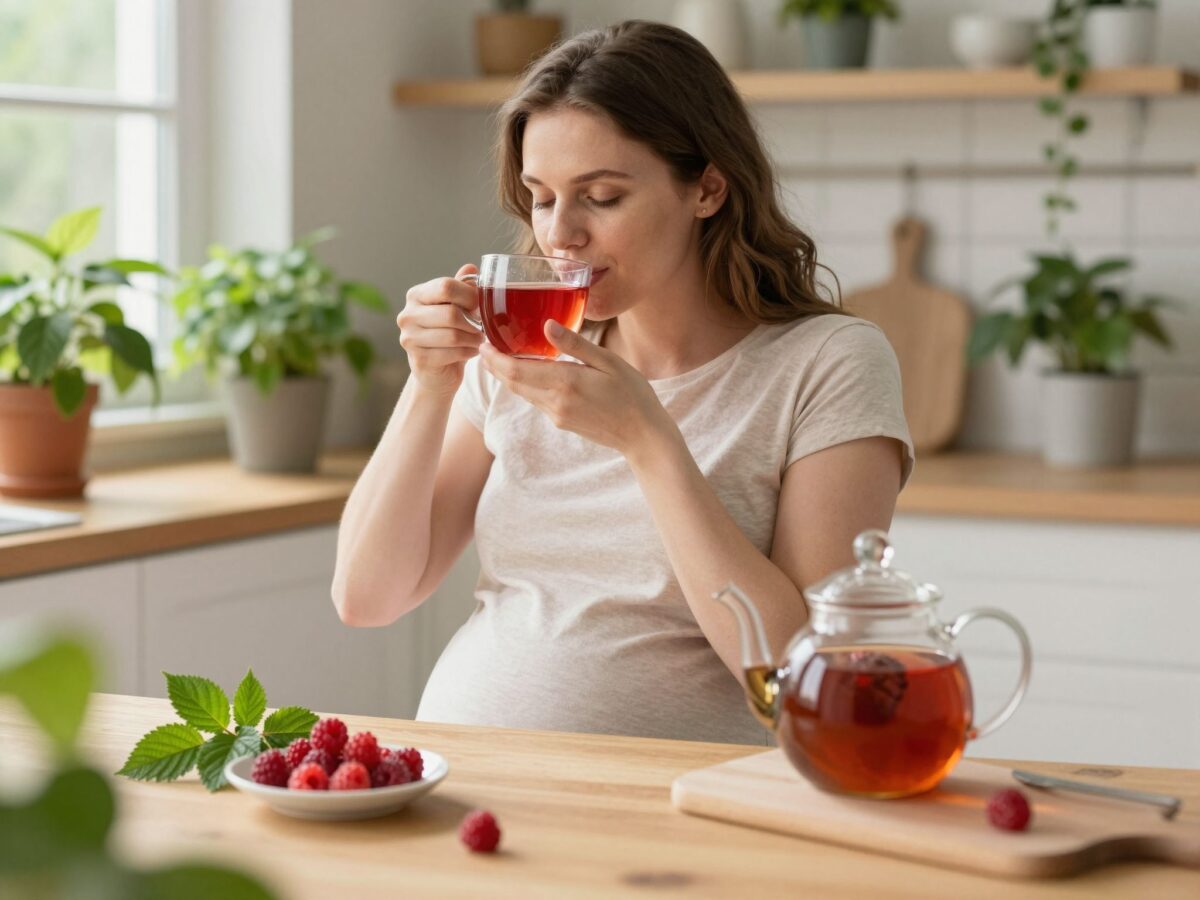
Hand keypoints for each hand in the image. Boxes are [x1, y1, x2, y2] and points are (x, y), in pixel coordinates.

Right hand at [397, 264, 483, 397]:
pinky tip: (471, 351)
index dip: (470, 295)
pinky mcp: (419, 359)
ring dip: (473, 338)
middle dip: (473, 321)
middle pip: (451, 313)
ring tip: (478, 338)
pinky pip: (453, 353)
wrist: (437, 370)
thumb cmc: (448, 332)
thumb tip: (472, 268)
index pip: (446, 286)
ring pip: (454, 335)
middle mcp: (407, 315)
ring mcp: (410, 338)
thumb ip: (461, 288)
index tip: (480, 305)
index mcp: (416, 295)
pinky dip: (468, 352)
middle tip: (482, 326)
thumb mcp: (455, 307)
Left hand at [479, 320, 675, 457]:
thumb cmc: (633, 394)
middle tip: (485, 347)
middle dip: (495, 366)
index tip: (484, 344)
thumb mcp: (608, 361)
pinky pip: (536, 400)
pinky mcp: (561, 422)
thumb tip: (546, 324)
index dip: (494, 358)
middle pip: (513, 383)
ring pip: (522, 393)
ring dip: (508, 376)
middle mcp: (555, 402)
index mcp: (566, 383)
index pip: (515, 370)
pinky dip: (526, 385)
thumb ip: (575, 345)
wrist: (643, 435)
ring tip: (500, 357)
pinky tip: (529, 373)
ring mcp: (557, 415)